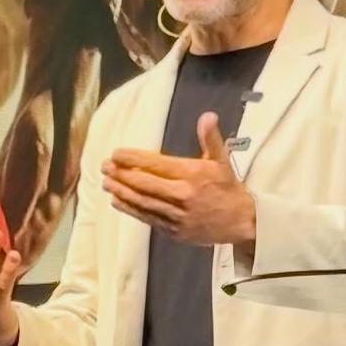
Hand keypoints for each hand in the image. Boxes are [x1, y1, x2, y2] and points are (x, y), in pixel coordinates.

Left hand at [102, 112, 256, 246]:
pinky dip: (130, 209)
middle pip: (145, 183)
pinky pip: (147, 217)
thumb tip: (207, 116)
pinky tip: (118, 201)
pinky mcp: (173, 230)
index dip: (134, 158)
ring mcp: (176, 215)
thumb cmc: (228, 188)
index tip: (117, 153)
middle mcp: (182, 195)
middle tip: (105, 165)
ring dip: (121, 191)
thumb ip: (211, 138)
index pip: (157, 164)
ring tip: (106, 182)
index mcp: (193, 175)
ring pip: (143, 201)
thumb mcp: (221, 161)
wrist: (240, 222)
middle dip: (122, 174)